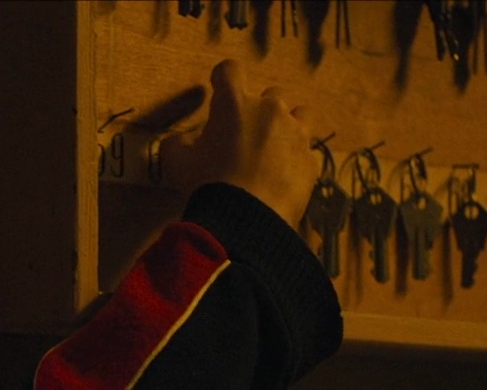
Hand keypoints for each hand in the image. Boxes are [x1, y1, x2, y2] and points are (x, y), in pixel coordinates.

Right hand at [161, 59, 319, 226]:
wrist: (245, 222)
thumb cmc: (206, 185)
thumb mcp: (176, 162)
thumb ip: (178, 143)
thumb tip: (184, 140)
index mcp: (234, 103)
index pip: (230, 70)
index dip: (223, 78)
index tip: (219, 90)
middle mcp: (270, 110)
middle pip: (271, 95)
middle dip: (258, 110)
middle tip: (246, 135)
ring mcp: (296, 134)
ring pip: (300, 116)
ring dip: (287, 126)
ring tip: (275, 149)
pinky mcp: (311, 162)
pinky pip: (307, 153)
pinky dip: (297, 160)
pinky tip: (285, 177)